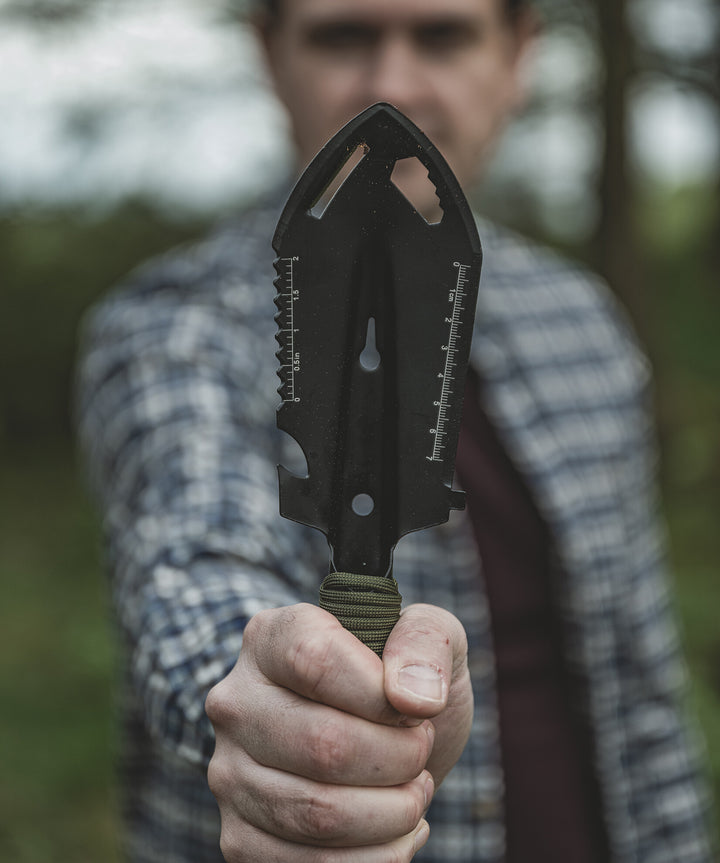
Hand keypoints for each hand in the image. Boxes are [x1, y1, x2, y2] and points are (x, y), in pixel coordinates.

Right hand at [206, 602, 472, 861]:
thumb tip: (415, 697)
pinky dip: (377, 857)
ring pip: (317, 812)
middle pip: (322, 744)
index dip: (379, 694)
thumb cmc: (402, 680)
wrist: (382, 740)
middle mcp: (236, 703)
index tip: (417, 709)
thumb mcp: (428, 636)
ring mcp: (229, 773)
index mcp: (271, 638)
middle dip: (398, 758)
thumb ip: (427, 642)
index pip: (315, 661)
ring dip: (393, 811)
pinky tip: (398, 828)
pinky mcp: (240, 837)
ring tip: (414, 789)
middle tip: (421, 750)